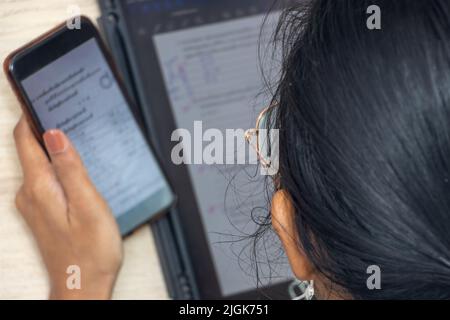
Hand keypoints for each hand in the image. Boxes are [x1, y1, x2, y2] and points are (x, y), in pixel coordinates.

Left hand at [13, 116, 122, 298]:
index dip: (31, 113)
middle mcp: (30, 193)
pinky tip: (76, 168)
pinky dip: (57, 166)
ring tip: (78, 136)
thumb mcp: (88, 204)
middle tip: (69, 111)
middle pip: (31, 147)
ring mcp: (34, 203)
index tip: (40, 95)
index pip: (25, 138)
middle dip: (47, 127)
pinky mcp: (42, 211)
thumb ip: (71, 168)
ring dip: (54, 147)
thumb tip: (55, 135)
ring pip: (39, 163)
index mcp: (40, 186)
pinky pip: (45, 178)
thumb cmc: (91, 251)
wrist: (83, 285)